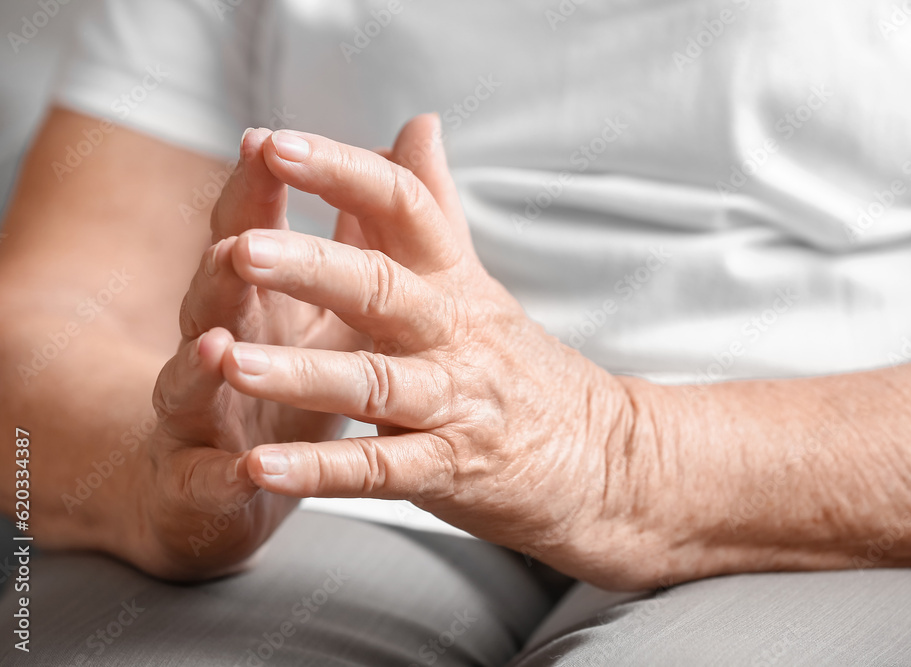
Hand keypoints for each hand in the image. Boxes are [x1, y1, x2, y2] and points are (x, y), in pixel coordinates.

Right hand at [131, 129, 366, 577]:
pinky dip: (225, 476)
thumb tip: (406, 146)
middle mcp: (219, 345)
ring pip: (198, 387)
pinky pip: (210, 481)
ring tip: (219, 349)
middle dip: (230, 273)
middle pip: (219, 300)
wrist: (214, 483)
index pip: (248, 231)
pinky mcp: (202, 484)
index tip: (268, 144)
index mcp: (257, 298)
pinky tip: (244, 472)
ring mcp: (202, 416)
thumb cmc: (282, 376)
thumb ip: (363, 232)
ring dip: (208, 368)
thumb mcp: (330, 302)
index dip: (256, 191)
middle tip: (239, 246)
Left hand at [218, 115, 658, 588]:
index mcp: (452, 281)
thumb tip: (417, 123)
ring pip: (376, 382)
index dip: (341, 172)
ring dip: (302, 374)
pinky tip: (263, 471)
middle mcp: (453, 333)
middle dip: (313, 267)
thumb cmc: (518, 365)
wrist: (603, 455)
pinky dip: (323, 473)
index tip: (275, 143)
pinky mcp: (449, 469)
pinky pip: (381, 471)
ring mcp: (453, 403)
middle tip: (245, 251)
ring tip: (232, 364)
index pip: (404, 206)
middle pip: (385, 288)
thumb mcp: (475, 281)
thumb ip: (436, 204)